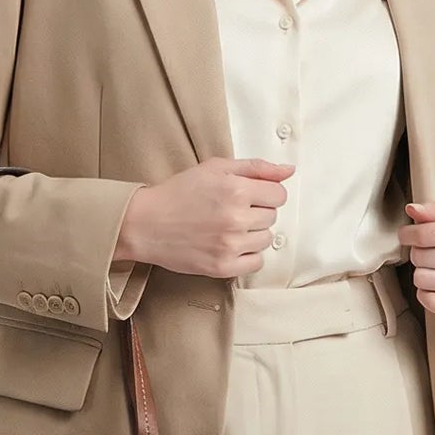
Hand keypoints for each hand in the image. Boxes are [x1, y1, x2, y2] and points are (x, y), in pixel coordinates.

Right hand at [115, 157, 294, 279]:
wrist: (145, 224)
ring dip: (253, 234)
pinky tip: (230, 245)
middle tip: (230, 211)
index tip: (248, 196)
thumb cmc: (178, 193)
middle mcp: (236, 218)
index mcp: (236, 189)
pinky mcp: (223, 266)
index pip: (278, 195)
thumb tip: (289, 171)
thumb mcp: (215, 168)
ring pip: (266, 240)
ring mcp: (230, 245)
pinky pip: (256, 262)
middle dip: (256, 212)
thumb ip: (256, 168)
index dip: (265, 194)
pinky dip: (247, 255)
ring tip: (228, 228)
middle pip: (272, 217)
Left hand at [399, 198, 434, 319]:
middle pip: (420, 257)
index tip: (407, 235)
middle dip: (417, 253)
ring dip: (421, 273)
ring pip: (421, 279)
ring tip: (434, 269)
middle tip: (428, 252)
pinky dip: (426, 293)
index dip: (408, 234)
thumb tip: (412, 209)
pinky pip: (429, 301)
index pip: (425, 234)